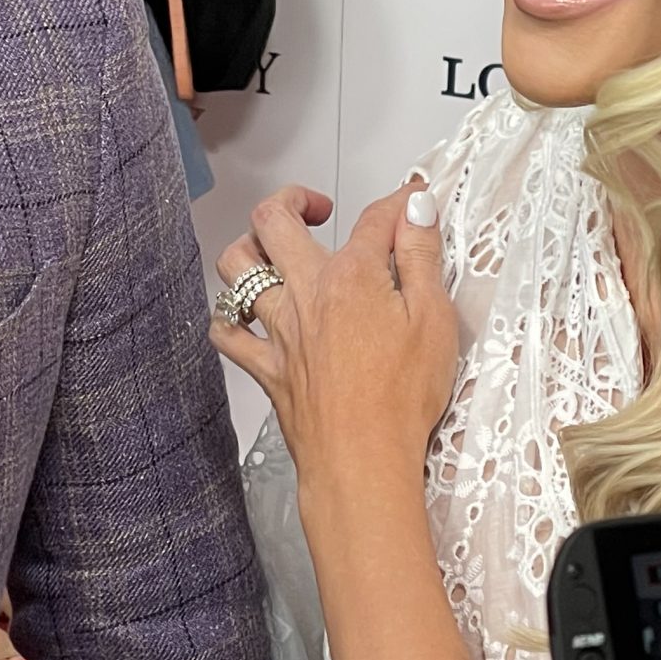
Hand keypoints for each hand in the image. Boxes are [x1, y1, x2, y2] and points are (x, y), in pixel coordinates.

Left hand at [210, 182, 458, 486]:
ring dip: (249, 246)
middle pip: (274, 220)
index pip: (374, 218)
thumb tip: (416, 207)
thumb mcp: (434, 318)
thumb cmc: (401, 398)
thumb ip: (422, 255)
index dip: (397, 203)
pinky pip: (226, 333)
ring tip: (272, 249)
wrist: (362, 461)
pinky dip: (228, 317)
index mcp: (352, 276)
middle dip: (293, 198)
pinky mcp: (266, 367)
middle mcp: (306, 293)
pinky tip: (244, 314)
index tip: (411, 202)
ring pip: (236, 267)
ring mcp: (280, 330)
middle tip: (317, 208)